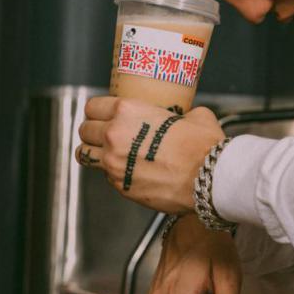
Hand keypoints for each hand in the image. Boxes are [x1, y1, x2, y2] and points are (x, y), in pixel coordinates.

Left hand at [75, 97, 224, 212]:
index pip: (93, 107)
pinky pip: (106, 176)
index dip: (98, 111)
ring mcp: (114, 163)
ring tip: (103, 153)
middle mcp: (114, 135)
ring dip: (92, 152)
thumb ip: (179, 114)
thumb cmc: (203, 146)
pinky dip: (113, 173)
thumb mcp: (194, 115)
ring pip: (84, 154)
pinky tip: (129, 170)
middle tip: (103, 133)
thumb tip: (184, 118)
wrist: (208, 178)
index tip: (102, 114)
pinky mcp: (120, 185)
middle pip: (84, 130)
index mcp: (127, 111)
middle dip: (92, 131)